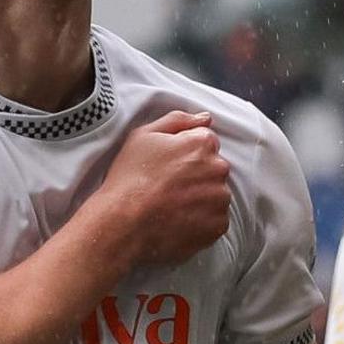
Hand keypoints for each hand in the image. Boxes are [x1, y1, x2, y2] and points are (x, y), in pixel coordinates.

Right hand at [75, 111, 231, 270]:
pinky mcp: (217, 226)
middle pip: (213, 169)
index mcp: (202, 144)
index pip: (206, 144)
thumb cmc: (130, 178)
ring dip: (200, 200)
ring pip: (215, 195)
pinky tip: (178, 222)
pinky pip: (215, 221)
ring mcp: (219, 199)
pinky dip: (201, 223)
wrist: (123, 223)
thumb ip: (178, 121)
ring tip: (172, 208)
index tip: (169, 168)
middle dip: (196, 177)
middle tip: (168, 188)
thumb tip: (205, 118)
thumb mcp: (143, 136)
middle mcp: (218, 168)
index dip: (185, 155)